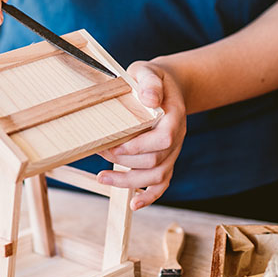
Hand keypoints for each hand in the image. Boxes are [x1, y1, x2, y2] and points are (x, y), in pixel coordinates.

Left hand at [97, 61, 186, 209]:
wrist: (167, 87)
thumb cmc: (152, 80)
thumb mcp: (149, 71)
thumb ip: (149, 82)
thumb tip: (149, 99)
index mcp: (174, 116)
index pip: (164, 138)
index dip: (139, 146)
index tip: (115, 144)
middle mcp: (177, 137)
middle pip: (156, 161)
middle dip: (124, 161)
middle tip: (100, 152)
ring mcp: (172, 151)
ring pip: (157, 176)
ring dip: (129, 182)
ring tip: (102, 178)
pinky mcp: (165, 159)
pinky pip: (163, 183)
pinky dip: (149, 196)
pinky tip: (134, 204)